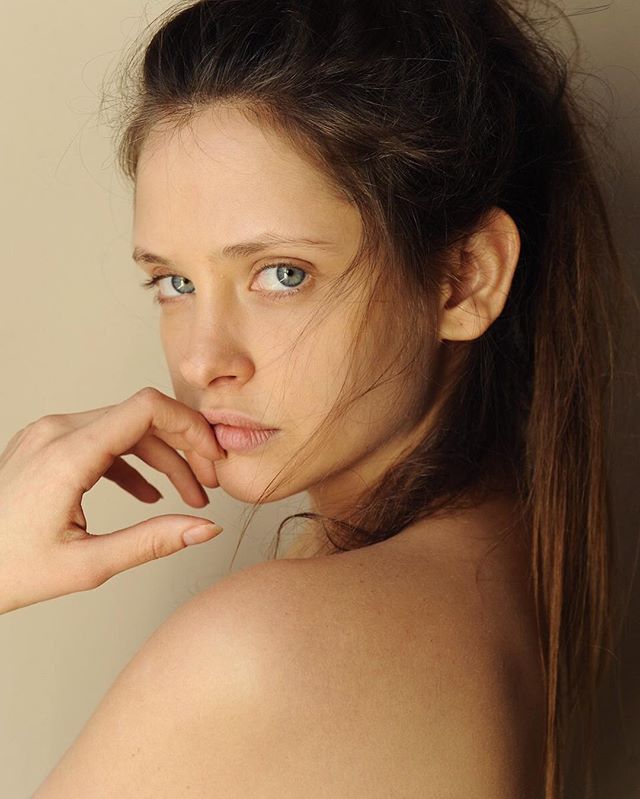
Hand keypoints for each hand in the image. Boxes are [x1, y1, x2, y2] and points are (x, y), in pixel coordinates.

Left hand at [0, 387, 225, 614]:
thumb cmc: (6, 569)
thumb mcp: (87, 566)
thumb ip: (153, 542)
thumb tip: (205, 529)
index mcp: (68, 454)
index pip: (147, 408)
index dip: (191, 426)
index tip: (214, 455)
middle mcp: (57, 432)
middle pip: (142, 417)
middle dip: (183, 447)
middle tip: (208, 483)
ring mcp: (47, 435)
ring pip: (124, 428)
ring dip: (161, 458)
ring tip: (186, 496)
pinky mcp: (44, 445)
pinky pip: (100, 440)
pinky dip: (131, 463)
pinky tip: (146, 496)